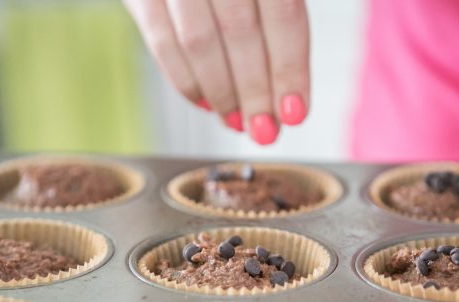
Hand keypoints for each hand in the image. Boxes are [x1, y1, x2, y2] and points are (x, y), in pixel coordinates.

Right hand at [124, 0, 309, 144]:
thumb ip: (277, 18)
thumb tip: (287, 95)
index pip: (283, 14)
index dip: (290, 69)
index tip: (295, 113)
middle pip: (240, 33)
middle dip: (256, 91)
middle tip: (265, 130)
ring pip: (199, 43)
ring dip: (222, 93)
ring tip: (237, 121)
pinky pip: (162, 43)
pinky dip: (186, 82)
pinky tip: (206, 102)